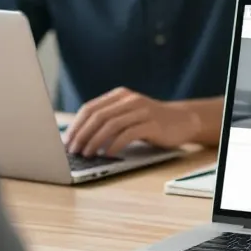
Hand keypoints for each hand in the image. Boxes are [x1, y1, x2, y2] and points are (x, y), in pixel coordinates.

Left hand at [64, 87, 201, 156]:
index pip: (90, 108)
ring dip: (95, 141)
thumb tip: (79, 138)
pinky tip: (107, 154)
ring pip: (111, 124)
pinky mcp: (153, 124)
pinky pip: (128, 133)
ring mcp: (142, 111)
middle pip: (98, 116)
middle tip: (74, 151)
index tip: (67, 142)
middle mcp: (130, 100)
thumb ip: (109, 120)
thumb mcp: (128, 115)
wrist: (183, 120)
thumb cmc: (150, 122)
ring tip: (88, 154)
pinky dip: (115, 144)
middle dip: (83, 135)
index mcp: (120, 95)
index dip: (76, 125)